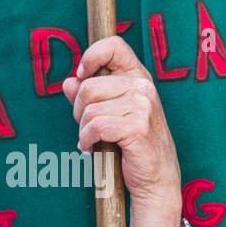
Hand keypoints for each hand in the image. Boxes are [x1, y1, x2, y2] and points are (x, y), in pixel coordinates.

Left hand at [62, 36, 183, 226]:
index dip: (91, 57)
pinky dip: (86, 141)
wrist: (156, 180)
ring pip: (89, 109)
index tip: (82, 76)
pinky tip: (91, 149)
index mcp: (138, 78)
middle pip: (89, 86)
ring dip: (83, 130)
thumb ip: (91, 96)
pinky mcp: (137, 127)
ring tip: (92, 141)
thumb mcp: (111, 115)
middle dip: (79, 110)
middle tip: (87, 127)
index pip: (113, 46)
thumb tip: (69, 82)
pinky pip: (95, 127)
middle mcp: (143, 87)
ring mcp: (143, 106)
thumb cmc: (132, 147)